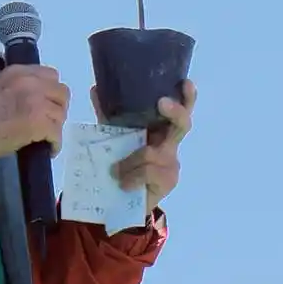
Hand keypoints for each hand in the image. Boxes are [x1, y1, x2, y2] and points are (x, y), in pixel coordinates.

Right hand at [0, 64, 69, 162]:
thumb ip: (19, 88)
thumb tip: (36, 100)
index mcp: (18, 71)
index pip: (51, 75)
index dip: (50, 92)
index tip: (45, 103)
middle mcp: (31, 81)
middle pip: (61, 93)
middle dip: (57, 108)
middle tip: (47, 121)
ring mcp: (36, 101)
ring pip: (61, 114)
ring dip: (55, 126)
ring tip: (44, 137)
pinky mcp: (38, 123)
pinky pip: (57, 134)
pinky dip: (54, 144)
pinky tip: (47, 149)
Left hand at [91, 79, 196, 212]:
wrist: (122, 200)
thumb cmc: (123, 162)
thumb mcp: (114, 136)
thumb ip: (108, 114)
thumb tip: (96, 88)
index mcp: (160, 127)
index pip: (180, 109)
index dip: (186, 96)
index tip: (186, 82)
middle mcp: (170, 142)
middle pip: (182, 124)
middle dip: (174, 112)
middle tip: (162, 103)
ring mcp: (171, 162)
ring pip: (151, 152)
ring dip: (130, 161)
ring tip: (116, 171)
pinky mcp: (168, 181)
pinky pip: (147, 172)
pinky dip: (131, 176)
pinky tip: (124, 183)